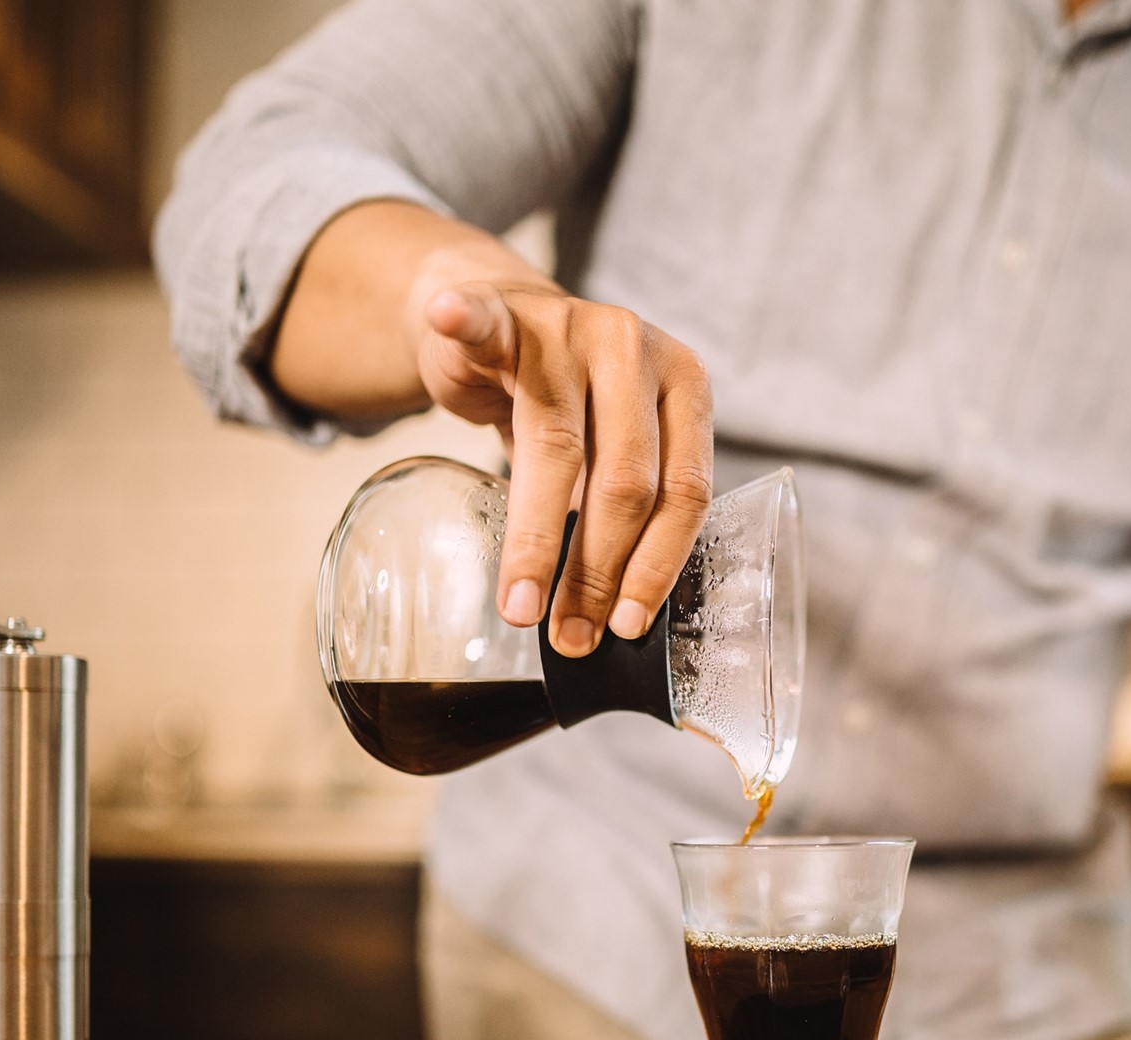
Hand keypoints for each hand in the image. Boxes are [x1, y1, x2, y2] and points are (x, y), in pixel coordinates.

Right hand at [418, 282, 713, 655]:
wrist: (510, 320)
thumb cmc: (569, 401)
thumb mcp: (615, 446)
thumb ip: (626, 505)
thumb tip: (614, 614)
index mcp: (684, 386)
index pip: (684, 489)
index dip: (656, 565)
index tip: (627, 626)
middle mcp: (636, 350)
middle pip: (624, 480)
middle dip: (596, 572)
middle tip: (569, 635)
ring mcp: (567, 326)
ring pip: (557, 445)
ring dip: (537, 539)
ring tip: (519, 606)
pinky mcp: (503, 313)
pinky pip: (482, 322)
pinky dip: (464, 323)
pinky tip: (446, 319)